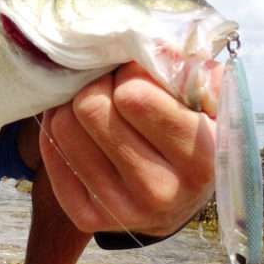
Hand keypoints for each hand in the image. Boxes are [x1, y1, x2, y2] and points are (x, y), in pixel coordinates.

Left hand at [39, 61, 220, 235]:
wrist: (181, 197)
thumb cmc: (195, 132)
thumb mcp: (212, 100)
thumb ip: (193, 70)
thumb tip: (151, 45)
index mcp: (200, 158)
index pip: (134, 96)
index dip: (130, 73)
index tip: (137, 74)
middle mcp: (162, 192)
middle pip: (91, 108)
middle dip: (98, 85)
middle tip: (111, 86)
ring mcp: (122, 210)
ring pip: (65, 127)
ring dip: (74, 104)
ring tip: (96, 104)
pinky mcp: (88, 218)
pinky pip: (51, 153)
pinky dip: (59, 130)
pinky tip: (81, 128)